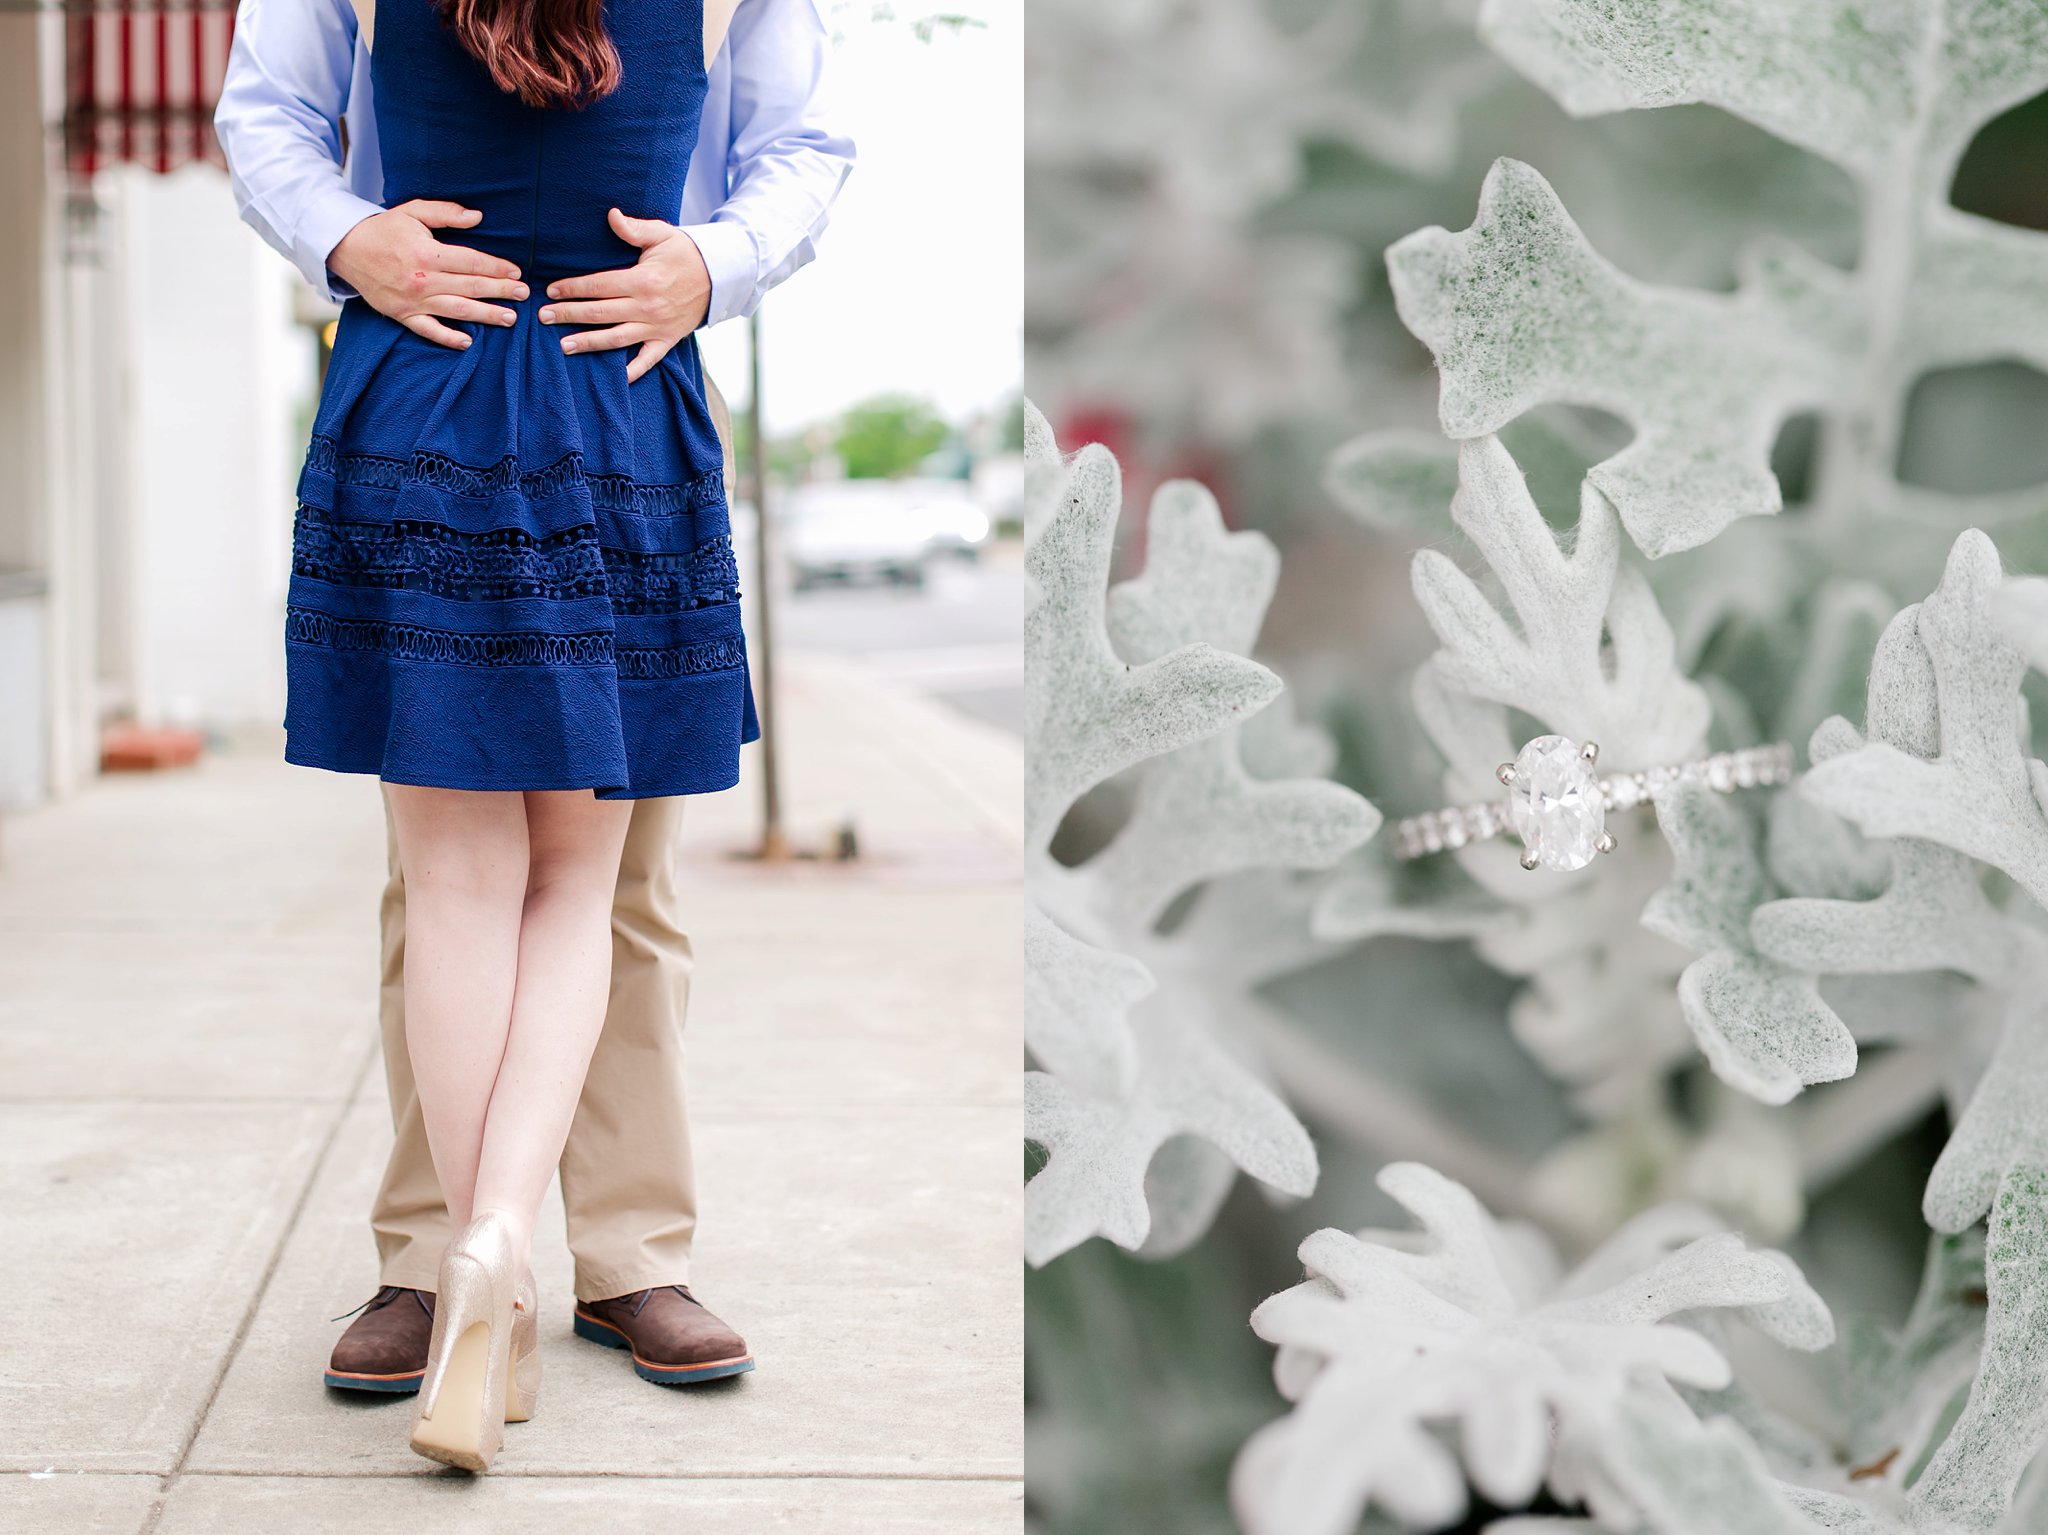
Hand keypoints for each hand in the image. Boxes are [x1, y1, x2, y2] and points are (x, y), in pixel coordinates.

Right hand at [327, 199, 527, 349]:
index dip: (496, 267)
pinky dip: (448, 338)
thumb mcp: (413, 212)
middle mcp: (422, 280)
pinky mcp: (403, 315)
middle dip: (500, 292)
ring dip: (485, 315)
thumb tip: (477, 216)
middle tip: (524, 295)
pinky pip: (429, 330)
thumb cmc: (385, 229)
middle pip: (470, 287)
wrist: (346, 249)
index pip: (471, 262)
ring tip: (509, 319)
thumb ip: (446, 213)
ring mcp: (413, 301)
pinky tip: (468, 342)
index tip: (516, 272)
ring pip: (457, 311)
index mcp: (426, 253)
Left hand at [538, 207, 710, 382]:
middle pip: (600, 312)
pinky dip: (633, 371)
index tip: (551, 291)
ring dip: (589, 343)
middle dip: (569, 315)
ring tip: (563, 347)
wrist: (720, 276)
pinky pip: (648, 360)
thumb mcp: (661, 234)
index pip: (598, 285)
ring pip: (616, 338)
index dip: (572, 288)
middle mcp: (647, 307)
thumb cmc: (686, 253)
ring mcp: (657, 326)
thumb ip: (633, 229)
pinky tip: (615, 377)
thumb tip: (611, 215)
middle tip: (543, 317)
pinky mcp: (667, 340)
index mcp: (642, 280)